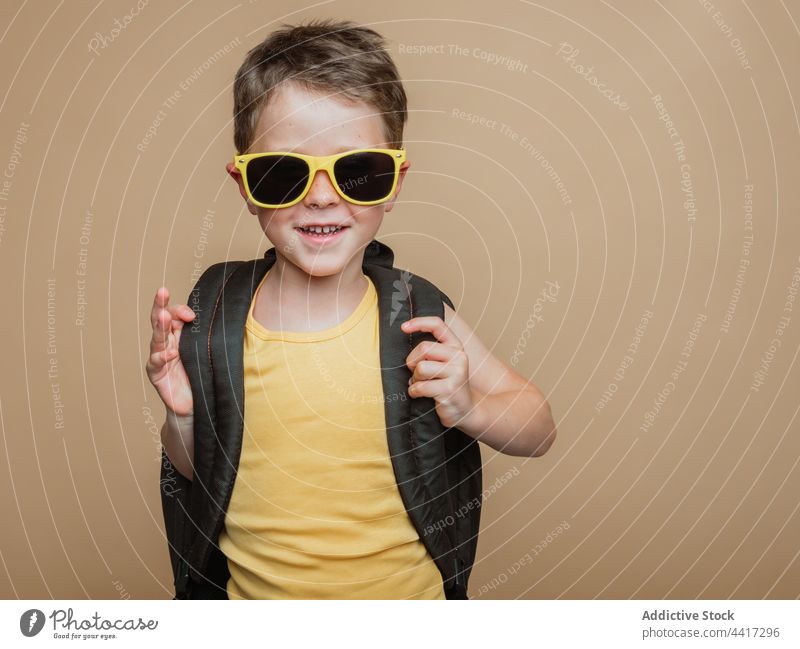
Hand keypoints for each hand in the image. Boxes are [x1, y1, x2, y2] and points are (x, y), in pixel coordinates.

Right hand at [145, 287, 194, 418]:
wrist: (195, 403)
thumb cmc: (202, 375)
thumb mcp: (205, 351)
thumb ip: (205, 335)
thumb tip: (217, 317)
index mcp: (178, 335)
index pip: (174, 315)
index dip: (180, 310)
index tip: (192, 313)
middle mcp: (166, 342)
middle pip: (160, 320)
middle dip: (161, 305)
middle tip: (162, 291)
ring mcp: (159, 357)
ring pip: (157, 338)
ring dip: (159, 326)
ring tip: (162, 315)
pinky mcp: (156, 373)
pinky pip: (157, 362)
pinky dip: (163, 356)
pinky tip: (170, 353)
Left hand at [401, 316, 475, 428]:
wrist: (466, 410)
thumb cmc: (448, 385)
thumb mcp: (444, 363)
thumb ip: (431, 351)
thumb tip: (406, 336)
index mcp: (456, 346)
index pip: (438, 325)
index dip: (419, 323)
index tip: (403, 327)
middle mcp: (459, 356)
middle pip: (423, 348)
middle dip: (412, 361)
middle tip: (416, 373)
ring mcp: (456, 373)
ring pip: (421, 368)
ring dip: (415, 379)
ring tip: (422, 384)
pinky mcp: (449, 389)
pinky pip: (420, 386)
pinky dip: (414, 391)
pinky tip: (420, 394)